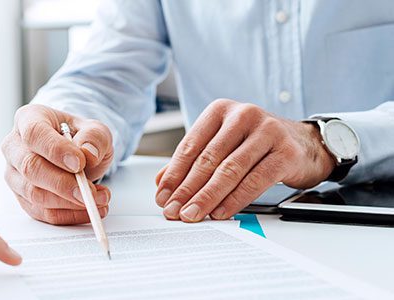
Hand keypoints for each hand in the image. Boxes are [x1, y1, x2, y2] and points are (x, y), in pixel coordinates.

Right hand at [1, 104, 113, 224]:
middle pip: (30, 168)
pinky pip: (41, 212)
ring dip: (69, 202)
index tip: (79, 163)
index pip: (34, 133)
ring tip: (99, 199)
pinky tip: (89, 209)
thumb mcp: (95, 130)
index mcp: (29, 119)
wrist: (75, 152)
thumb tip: (88, 154)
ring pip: (34, 194)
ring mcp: (15, 173)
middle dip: (63, 184)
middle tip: (90, 192)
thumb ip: (95, 137)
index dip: (56, 150)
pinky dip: (68, 215)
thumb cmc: (79, 137)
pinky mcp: (22, 197)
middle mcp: (14, 146)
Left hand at [155, 99, 334, 221]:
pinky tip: (221, 212)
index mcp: (221, 110)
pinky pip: (255, 180)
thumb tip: (162, 182)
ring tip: (193, 214)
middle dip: (187, 189)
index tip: (162, 196)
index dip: (174, 174)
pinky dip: (235, 199)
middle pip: (208, 159)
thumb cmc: (257, 144)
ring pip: (230, 170)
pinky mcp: (286, 152)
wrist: (305, 142)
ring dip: (207, 197)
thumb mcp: (223, 144)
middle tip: (173, 210)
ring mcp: (267, 131)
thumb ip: (193, 160)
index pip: (191, 145)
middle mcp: (243, 115)